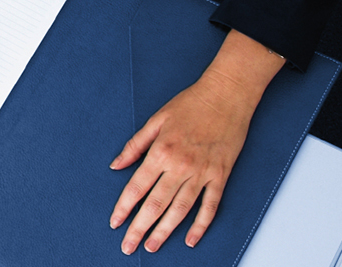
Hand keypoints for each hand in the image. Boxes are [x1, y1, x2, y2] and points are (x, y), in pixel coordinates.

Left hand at [109, 30, 284, 253]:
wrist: (227, 93)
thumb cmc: (190, 103)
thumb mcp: (155, 120)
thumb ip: (134, 146)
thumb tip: (115, 165)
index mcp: (160, 151)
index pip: (136, 188)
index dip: (123, 208)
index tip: (115, 223)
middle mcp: (180, 165)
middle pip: (155, 205)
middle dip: (139, 228)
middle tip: (128, 247)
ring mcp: (202, 172)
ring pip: (180, 210)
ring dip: (165, 231)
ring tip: (152, 247)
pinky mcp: (221, 174)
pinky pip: (210, 205)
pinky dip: (201, 225)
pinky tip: (191, 239)